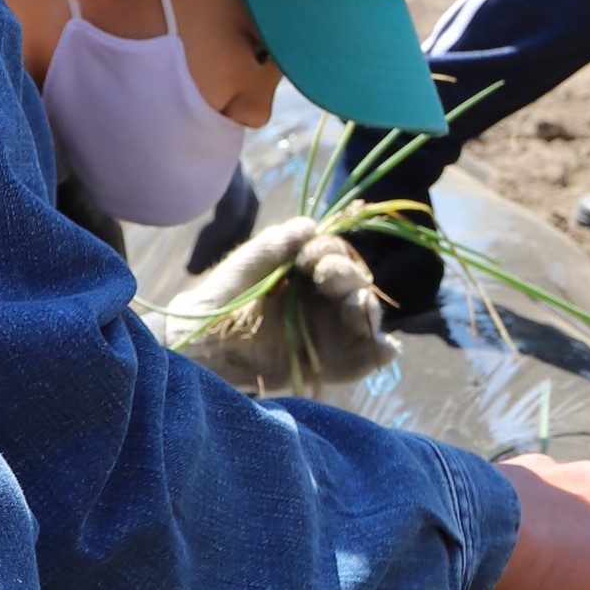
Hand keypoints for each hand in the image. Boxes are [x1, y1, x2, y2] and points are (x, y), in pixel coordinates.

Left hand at [166, 215, 394, 390]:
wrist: (204, 340)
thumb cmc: (225, 296)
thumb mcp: (250, 262)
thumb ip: (278, 242)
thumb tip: (311, 225)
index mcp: (312, 275)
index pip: (338, 259)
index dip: (330, 253)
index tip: (306, 256)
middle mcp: (328, 303)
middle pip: (357, 286)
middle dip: (348, 277)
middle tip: (325, 275)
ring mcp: (332, 333)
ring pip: (366, 318)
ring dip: (366, 308)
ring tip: (353, 306)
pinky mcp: (332, 364)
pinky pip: (365, 359)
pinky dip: (380, 352)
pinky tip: (385, 346)